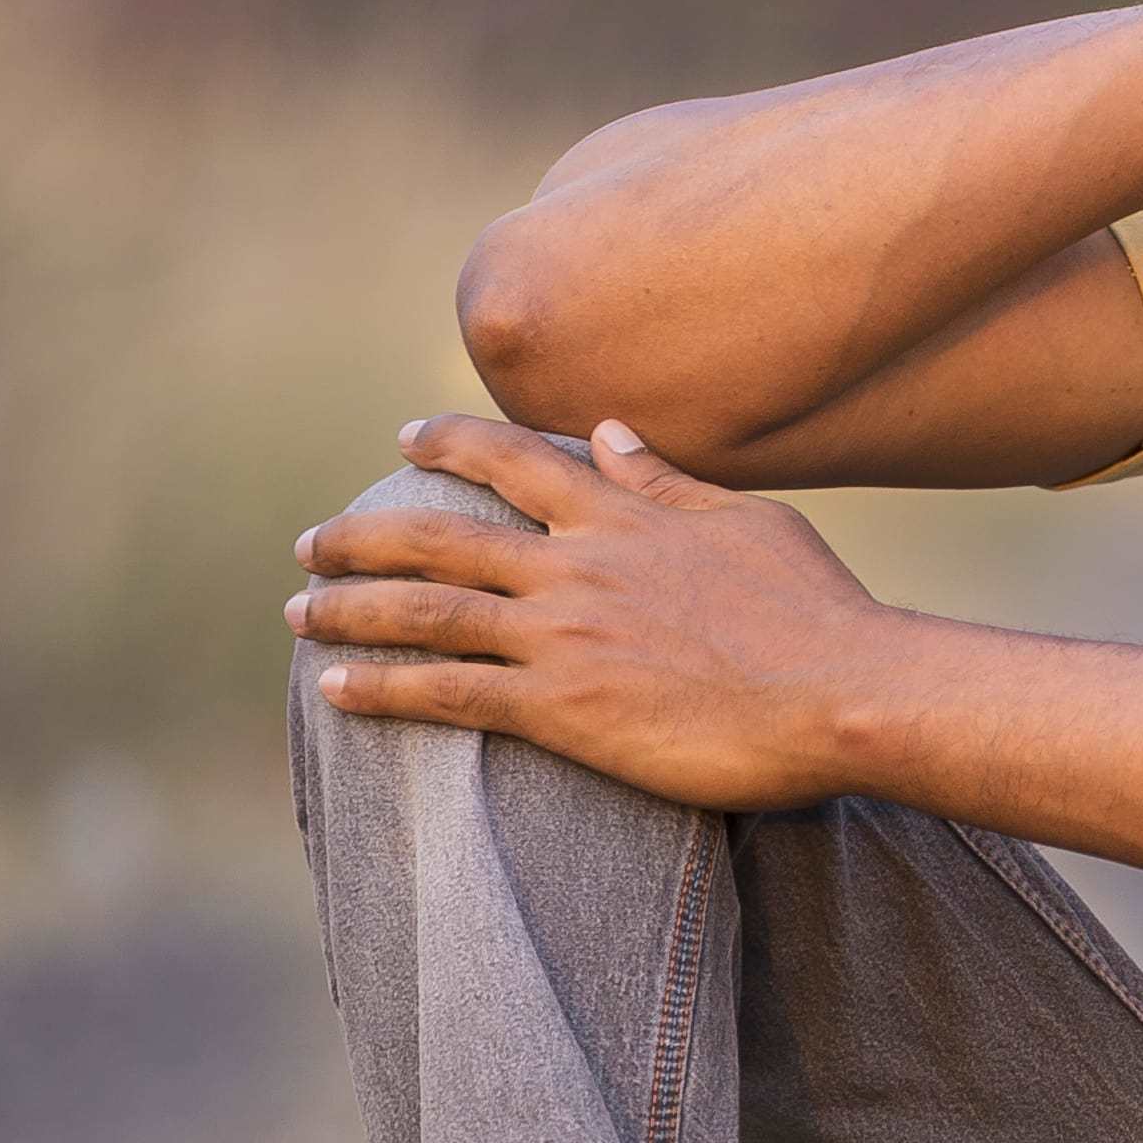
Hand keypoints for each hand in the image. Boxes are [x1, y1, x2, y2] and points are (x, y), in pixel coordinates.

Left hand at [291, 416, 895, 809]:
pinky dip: (382, 688)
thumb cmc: (817, 613)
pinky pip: (447, 693)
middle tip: (310, 542)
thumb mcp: (747, 523)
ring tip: (298, 613)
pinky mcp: (562, 709)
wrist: (844, 692)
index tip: (404, 439)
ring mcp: (562, 636)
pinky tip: (334, 691)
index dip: (448, 444)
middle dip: (361, 535)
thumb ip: (665, 482)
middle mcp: (575, 566)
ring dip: (348, 609)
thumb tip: (605, 433)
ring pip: (424, 611)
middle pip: (438, 536)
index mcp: (619, 515)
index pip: (511, 461)